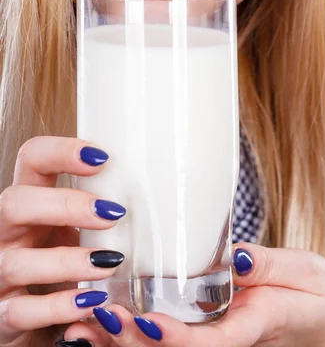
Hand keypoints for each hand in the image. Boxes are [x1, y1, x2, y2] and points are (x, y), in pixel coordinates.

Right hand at [0, 137, 126, 346]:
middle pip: (15, 202)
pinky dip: (58, 307)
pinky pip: (21, 311)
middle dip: (64, 204)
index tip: (101, 157)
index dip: (60, 151)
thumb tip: (161, 195)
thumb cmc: (64, 265)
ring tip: (109, 263)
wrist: (39, 319)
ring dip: (67, 261)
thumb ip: (103, 213)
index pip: (31, 159)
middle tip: (111, 214)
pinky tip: (90, 301)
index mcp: (30, 202)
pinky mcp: (4, 315)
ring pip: (17, 261)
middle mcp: (9, 232)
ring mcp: (1, 272)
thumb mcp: (79, 231)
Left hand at [61, 244, 324, 346]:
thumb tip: (235, 256)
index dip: (176, 337)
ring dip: (120, 339)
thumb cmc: (318, 298)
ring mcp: (212, 334)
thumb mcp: (310, 275)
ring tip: (81, 322)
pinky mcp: (205, 324)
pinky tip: (96, 319)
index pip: (210, 341)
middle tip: (97, 316)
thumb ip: (274, 267)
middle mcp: (225, 336)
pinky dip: (128, 329)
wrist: (323, 321)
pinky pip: (163, 334)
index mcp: (252, 325)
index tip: (146, 321)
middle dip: (132, 339)